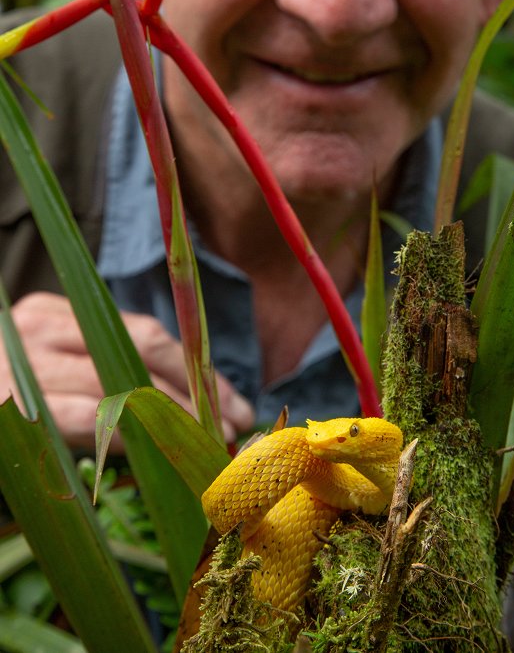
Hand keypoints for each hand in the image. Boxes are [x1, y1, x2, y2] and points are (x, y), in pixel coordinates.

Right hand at [0, 292, 254, 449]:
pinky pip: (82, 420)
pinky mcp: (9, 405)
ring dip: (171, 420)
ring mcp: (22, 366)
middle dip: (195, 393)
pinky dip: (127, 439)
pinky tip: (156, 456)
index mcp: (53, 313)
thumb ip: (100, 374)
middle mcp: (37, 329)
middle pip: (138, 353)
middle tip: (234, 425)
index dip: (194, 368)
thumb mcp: (51, 371)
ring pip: (117, 386)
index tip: (233, 400)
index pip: (141, 332)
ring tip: (208, 445)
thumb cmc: (8, 401)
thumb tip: (184, 401)